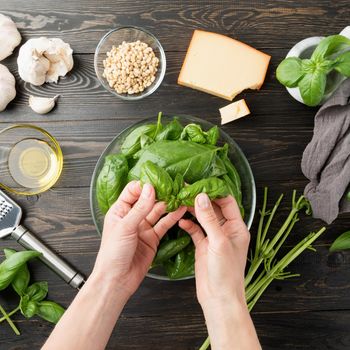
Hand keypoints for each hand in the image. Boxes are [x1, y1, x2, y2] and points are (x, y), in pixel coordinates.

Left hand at [93, 181, 185, 297]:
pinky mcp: (153, 238)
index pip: (133, 191)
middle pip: (148, 200)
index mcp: (120, 210)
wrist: (117, 280)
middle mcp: (132, 217)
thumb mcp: (125, 227)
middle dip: (161, 193)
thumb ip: (139, 208)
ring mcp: (143, 227)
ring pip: (158, 211)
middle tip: (174, 186)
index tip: (158, 181)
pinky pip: (164, 225)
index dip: (145, 186)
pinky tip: (181, 210)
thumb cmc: (113, 253)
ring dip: (169, 204)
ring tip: (181, 196)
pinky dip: (172, 217)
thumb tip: (149, 188)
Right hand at [179, 194, 249, 305]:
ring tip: (180, 200)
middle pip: (213, 208)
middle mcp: (226, 230)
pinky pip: (195, 230)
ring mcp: (213, 238)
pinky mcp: (203, 246)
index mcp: (237, 227)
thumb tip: (201, 197)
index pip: (227, 202)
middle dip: (200, 199)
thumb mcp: (218, 243)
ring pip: (203, 218)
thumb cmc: (226, 273)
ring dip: (192, 210)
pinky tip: (181, 221)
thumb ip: (209, 219)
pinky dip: (188, 224)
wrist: (218, 298)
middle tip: (186, 188)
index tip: (201, 184)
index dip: (215, 192)